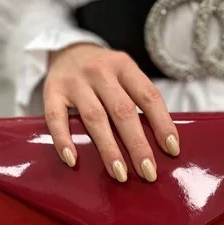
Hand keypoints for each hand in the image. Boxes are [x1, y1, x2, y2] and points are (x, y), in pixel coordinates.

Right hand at [44, 42, 178, 181]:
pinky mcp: (52, 91)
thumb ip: (134, 100)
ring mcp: (75, 82)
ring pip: (95, 118)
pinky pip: (57, 118)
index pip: (148, 96)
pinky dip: (64, 140)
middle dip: (137, 144)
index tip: (172, 150)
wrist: (65, 50)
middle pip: (123, 111)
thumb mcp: (121, 75)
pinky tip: (73, 160)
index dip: (162, 123)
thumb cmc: (100, 74)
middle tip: (148, 172)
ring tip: (119, 174)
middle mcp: (101, 72)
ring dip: (109, 149)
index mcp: (124, 66)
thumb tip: (155, 144)